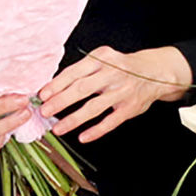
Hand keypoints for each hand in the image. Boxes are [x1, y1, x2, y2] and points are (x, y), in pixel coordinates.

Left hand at [41, 46, 190, 143]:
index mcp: (101, 58)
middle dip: (61, 101)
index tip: (42, 95)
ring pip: (94, 107)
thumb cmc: (120, 67)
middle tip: (45, 111)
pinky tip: (83, 137)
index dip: (56, 85)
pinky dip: (96, 130)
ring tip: (58, 128)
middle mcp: (112, 73)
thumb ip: (81, 71)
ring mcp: (122, 91)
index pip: (74, 72)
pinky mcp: (129, 107)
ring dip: (74, 119)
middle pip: (81, 89)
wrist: (153, 72)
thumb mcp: (102, 59)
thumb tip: (52, 88)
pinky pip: (110, 121)